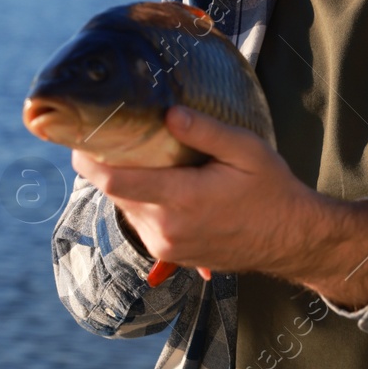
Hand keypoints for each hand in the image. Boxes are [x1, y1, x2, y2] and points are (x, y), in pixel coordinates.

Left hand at [70, 106, 367, 307]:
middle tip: (110, 135)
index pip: (114, 181)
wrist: (290, 239)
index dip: (87, 159)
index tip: (77, 137)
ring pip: (127, 208)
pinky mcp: (170, 255)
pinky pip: (142, 223)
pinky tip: (165, 184)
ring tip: (145, 157)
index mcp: (182, 200)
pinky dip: (144, 201)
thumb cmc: (271, 190)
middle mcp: (166, 229)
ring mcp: (166, 247)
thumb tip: (168, 113)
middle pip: (115, 193)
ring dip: (129, 184)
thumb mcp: (247, 150)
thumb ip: (206, 131)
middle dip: (107, 165)